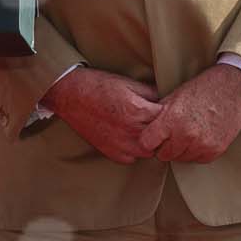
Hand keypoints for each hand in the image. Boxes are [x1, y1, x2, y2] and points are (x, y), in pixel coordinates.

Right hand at [46, 67, 162, 163]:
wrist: (70, 95)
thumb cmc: (98, 86)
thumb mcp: (129, 83)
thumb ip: (151, 93)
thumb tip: (166, 100)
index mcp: (138, 110)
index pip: (168, 118)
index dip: (169, 113)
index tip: (167, 111)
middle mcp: (132, 130)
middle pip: (162, 137)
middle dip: (161, 129)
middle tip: (154, 120)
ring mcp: (122, 145)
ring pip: (150, 151)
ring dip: (149, 142)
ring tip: (142, 129)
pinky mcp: (112, 153)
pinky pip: (132, 158)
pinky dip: (133, 150)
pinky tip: (129, 137)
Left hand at [138, 63, 240, 165]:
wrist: (233, 89)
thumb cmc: (202, 89)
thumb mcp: (173, 97)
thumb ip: (158, 116)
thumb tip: (145, 130)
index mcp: (171, 119)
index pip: (146, 143)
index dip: (148, 140)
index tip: (152, 138)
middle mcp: (186, 135)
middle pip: (163, 155)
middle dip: (165, 146)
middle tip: (172, 134)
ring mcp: (202, 144)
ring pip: (180, 159)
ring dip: (181, 150)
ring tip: (188, 133)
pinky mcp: (215, 150)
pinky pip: (197, 159)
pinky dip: (196, 151)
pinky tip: (200, 137)